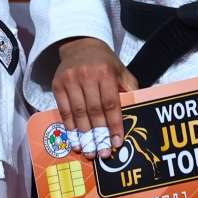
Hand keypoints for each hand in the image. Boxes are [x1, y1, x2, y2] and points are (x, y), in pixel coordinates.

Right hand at [51, 38, 137, 159]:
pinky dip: (69, 125)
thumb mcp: (121, 71)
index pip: (111, 104)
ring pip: (77, 113)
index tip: (117, 143)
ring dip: (83, 135)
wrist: (80, 44)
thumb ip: (130, 89)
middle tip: (102, 153)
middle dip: (99, 135)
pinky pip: (64, 109)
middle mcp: (86, 76)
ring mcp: (70, 80)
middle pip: (94, 111)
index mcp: (105, 73)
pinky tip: (75, 138)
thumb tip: (141, 110)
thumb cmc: (105, 63)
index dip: (114, 125)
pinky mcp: (57, 84)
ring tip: (88, 151)